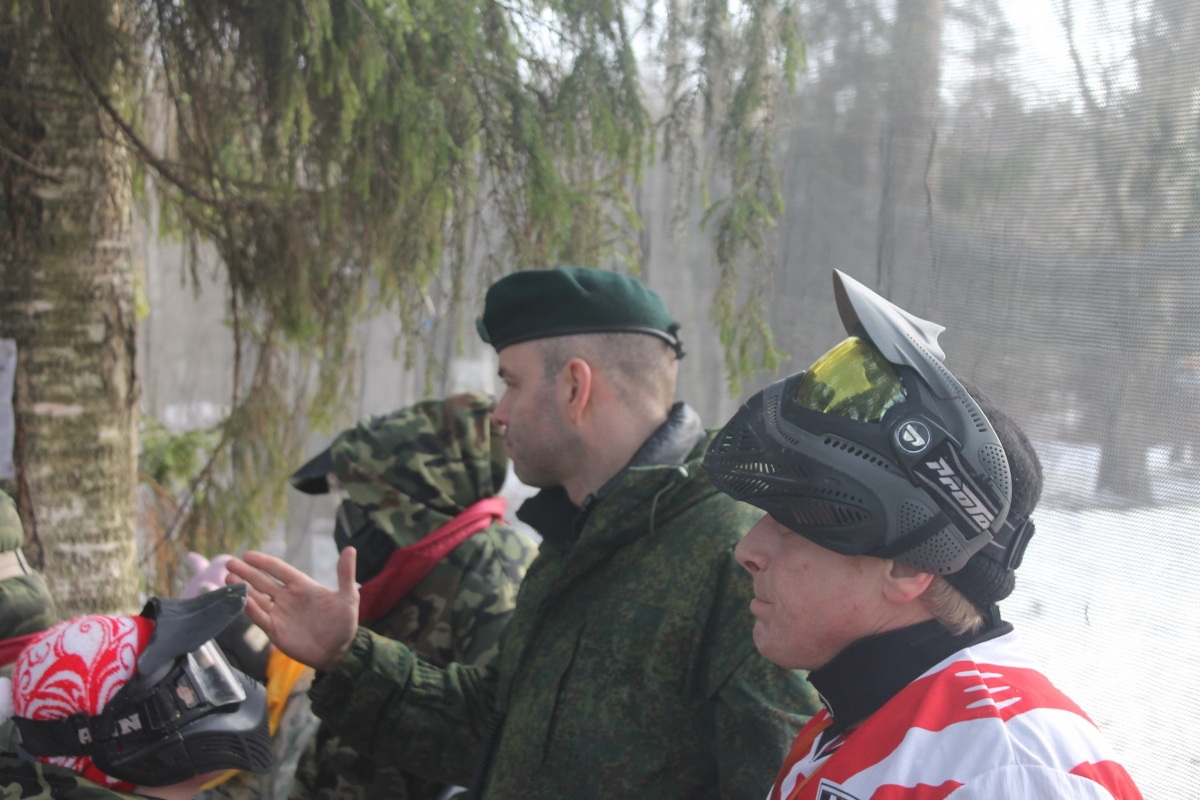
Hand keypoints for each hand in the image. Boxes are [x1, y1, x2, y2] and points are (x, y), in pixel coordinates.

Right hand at [225, 547, 358, 671]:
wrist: (339, 652)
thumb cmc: (344, 623)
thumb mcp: (348, 597)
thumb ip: (345, 574)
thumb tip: (350, 549)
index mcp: (302, 586)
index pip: (279, 570)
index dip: (263, 562)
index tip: (247, 555)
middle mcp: (287, 598)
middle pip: (262, 581)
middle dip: (246, 572)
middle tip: (229, 563)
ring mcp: (280, 614)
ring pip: (256, 598)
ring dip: (243, 589)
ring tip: (228, 578)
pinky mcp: (275, 631)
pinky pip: (260, 618)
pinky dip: (250, 609)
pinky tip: (242, 600)